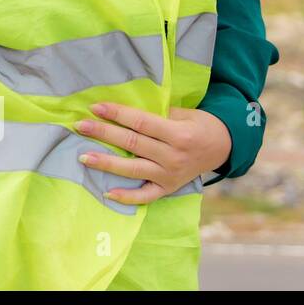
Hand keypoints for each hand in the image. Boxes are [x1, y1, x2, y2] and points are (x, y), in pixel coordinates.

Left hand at [74, 102, 232, 204]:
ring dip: (106, 163)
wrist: (224, 147)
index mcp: (178, 135)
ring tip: (82, 157)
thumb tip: (122, 110)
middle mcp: (173, 157)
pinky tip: (107, 193)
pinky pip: (146, 196)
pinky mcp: (168, 189)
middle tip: (79, 126)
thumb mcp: (184, 114)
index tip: (95, 107)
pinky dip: (127, 197)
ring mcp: (170, 176)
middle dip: (104, 133)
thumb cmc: (198, 125)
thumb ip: (157, 114)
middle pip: (132, 143)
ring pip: (133, 169)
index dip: (117, 114)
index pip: (141, 123)